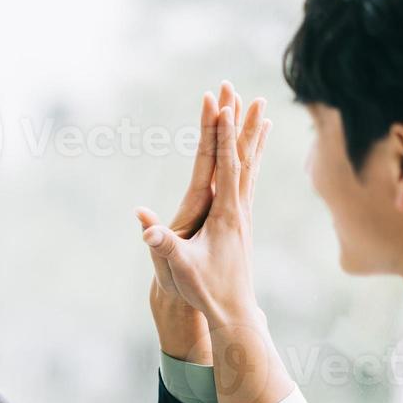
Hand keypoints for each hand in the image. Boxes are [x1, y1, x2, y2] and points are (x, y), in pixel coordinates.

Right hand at [137, 84, 291, 402]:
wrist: (233, 312)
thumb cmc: (204, 291)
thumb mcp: (179, 268)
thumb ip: (164, 245)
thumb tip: (145, 227)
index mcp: (225, 214)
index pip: (225, 165)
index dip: (223, 134)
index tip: (222, 104)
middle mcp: (240, 208)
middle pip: (242, 155)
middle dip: (238, 121)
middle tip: (239, 90)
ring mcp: (244, 214)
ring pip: (250, 164)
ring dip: (250, 133)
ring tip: (257, 107)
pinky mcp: (242, 220)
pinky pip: (249, 179)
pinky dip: (253, 157)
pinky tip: (256, 148)